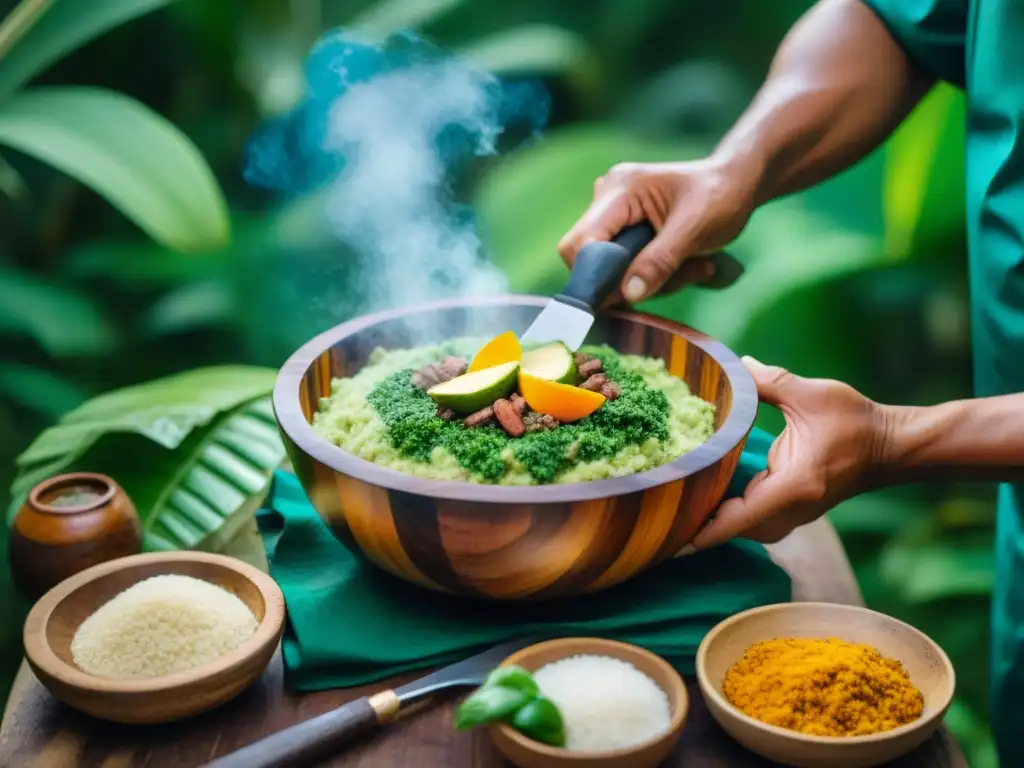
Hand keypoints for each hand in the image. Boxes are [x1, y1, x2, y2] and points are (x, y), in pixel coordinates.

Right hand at [557, 159, 756, 303]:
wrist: (736, 184)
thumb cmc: (721, 196)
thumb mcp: (695, 228)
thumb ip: (660, 260)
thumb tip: (628, 294)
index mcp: (619, 190)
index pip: (580, 242)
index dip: (593, 275)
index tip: (628, 296)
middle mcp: (606, 201)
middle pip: (593, 262)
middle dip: (632, 280)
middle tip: (680, 275)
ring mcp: (613, 218)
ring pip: (611, 272)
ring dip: (652, 280)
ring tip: (693, 266)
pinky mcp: (623, 234)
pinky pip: (626, 270)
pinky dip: (654, 277)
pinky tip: (685, 265)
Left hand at [692, 357, 889, 547]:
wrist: (891, 446)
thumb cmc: (854, 420)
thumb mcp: (809, 394)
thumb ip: (768, 381)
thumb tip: (734, 365)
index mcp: (793, 485)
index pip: (740, 518)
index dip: (705, 529)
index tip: (674, 534)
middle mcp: (792, 508)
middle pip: (737, 528)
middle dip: (702, 524)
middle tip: (663, 510)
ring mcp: (795, 514)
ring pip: (746, 528)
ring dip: (717, 520)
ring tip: (680, 506)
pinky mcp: (795, 510)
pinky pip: (756, 520)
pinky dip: (732, 514)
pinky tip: (709, 497)